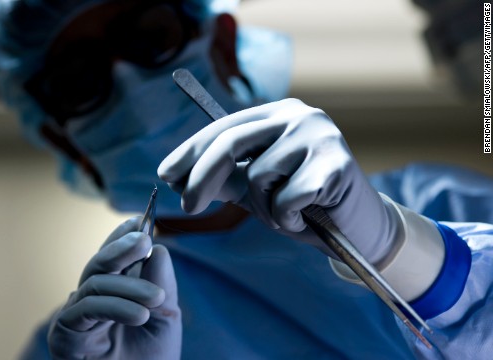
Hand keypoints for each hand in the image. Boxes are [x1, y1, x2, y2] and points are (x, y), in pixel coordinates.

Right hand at [48, 217, 180, 359]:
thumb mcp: (165, 318)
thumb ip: (161, 284)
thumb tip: (158, 248)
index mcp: (112, 294)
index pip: (112, 259)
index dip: (121, 237)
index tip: (139, 219)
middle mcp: (90, 302)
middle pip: (98, 264)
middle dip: (120, 248)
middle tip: (145, 239)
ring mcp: (75, 318)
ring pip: (95, 283)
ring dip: (129, 286)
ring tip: (156, 300)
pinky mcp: (64, 336)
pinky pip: (85, 309)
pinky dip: (115, 307)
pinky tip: (140, 314)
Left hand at [158, 99, 397, 263]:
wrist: (356, 229)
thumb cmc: (301, 205)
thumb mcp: (253, 189)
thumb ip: (221, 178)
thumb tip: (175, 177)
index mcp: (277, 114)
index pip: (224, 126)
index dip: (190, 151)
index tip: (165, 174)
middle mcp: (299, 115)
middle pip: (232, 142)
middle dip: (202, 177)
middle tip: (187, 207)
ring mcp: (320, 135)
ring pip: (259, 175)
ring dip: (264, 206)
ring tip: (287, 211)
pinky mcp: (337, 162)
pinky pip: (287, 197)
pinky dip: (287, 217)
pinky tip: (306, 216)